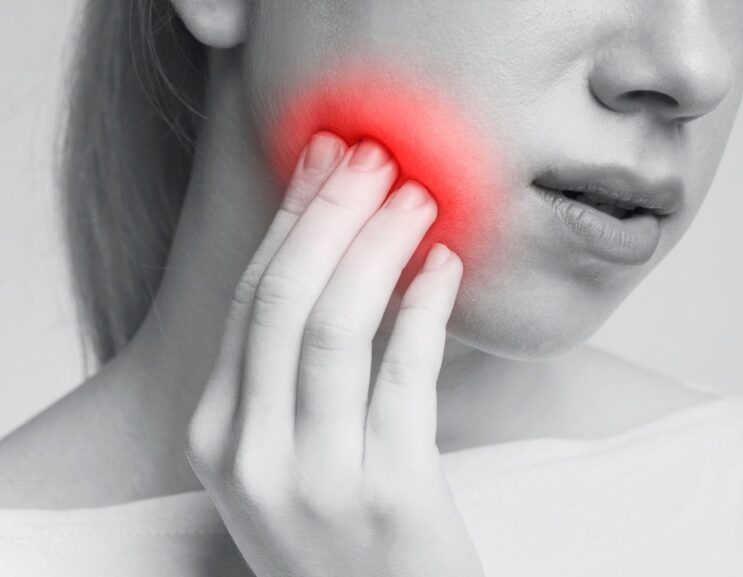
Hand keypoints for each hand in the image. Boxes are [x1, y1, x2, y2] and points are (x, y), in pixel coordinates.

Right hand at [185, 133, 484, 576]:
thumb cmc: (347, 536)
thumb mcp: (289, 461)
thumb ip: (291, 378)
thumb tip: (335, 253)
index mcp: (218, 438)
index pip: (248, 299)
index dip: (292, 219)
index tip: (328, 159)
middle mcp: (253, 457)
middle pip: (283, 299)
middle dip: (331, 213)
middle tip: (376, 157)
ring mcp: (317, 480)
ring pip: (335, 326)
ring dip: (379, 245)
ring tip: (418, 198)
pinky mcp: (390, 496)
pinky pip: (405, 375)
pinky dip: (424, 308)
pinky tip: (445, 267)